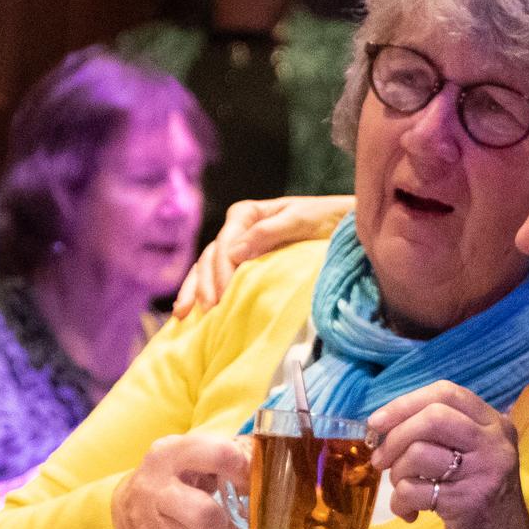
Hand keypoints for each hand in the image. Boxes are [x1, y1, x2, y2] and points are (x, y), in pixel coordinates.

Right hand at [110, 433, 253, 528]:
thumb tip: (267, 465)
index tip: (253, 482)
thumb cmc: (178, 473)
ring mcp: (154, 522)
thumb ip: (232, 452)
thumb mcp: (196, 452)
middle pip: (202, 513)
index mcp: (172, 453)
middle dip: (233, 524)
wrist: (131, 505)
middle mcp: (158, 487)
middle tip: (252, 522)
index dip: (243, 470)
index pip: (216, 455)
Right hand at [172, 195, 355, 318]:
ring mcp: (236, 249)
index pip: (225, 244)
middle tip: (209, 311)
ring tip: (184, 315)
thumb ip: (270, 231)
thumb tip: (234, 251)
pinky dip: (199, 293)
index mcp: (246, 214)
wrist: (344, 225)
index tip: (226, 294)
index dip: (222, 270)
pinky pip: (214, 279)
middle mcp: (236, 230)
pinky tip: (188, 313)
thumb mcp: (303, 219)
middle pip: (210, 258)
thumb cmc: (328, 219)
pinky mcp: (241, 266)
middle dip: (205, 285)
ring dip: (194, 291)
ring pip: (205, 269)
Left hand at [367, 383, 528, 528]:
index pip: (446, 393)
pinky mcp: (469, 503)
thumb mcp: (471, 460)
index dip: (405, 403)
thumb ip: (441, 437)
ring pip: (419, 452)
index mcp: (495, 425)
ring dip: (397, 474)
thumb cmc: (480, 504)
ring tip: (403, 491)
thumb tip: (384, 423)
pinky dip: (400, 502)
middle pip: (433, 416)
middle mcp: (495, 443)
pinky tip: (410, 513)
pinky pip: (414, 489)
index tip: (377, 422)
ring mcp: (485, 472)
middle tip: (381, 460)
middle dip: (396, 436)